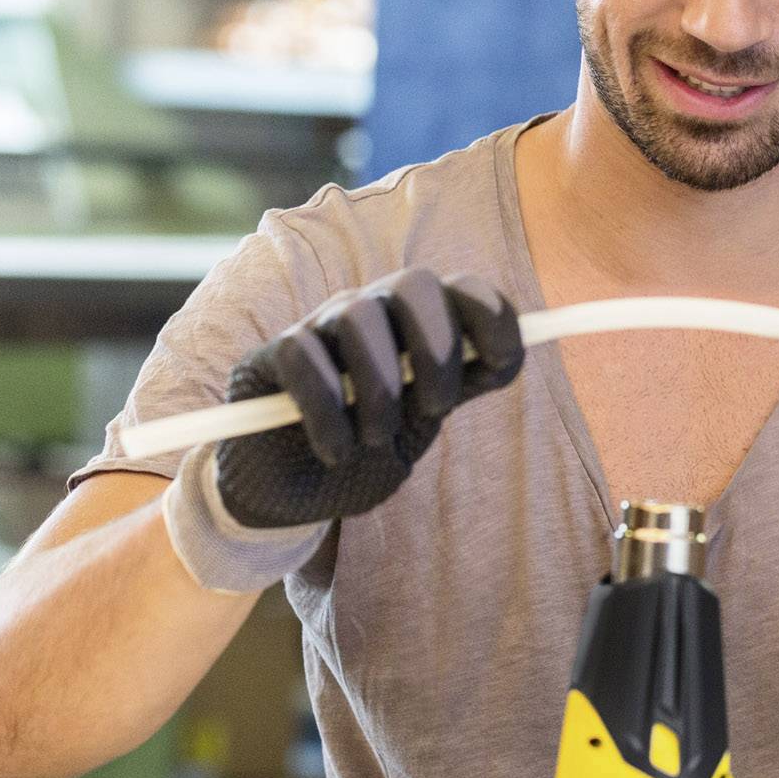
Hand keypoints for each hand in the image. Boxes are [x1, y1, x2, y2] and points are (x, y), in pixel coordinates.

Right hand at [214, 269, 523, 527]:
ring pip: (359, 317)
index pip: (465, 288)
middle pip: (415, 284)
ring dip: (380, 391)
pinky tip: (335, 450)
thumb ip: (461, 385)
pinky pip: (304, 358)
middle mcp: (374, 310)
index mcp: (421, 322)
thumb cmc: (369, 447)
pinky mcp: (273, 355)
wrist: (295, 493)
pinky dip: (328, 412)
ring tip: (376, 439)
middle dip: (437, 349)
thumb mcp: (424, 420)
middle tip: (434, 411)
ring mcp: (322, 326)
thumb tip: (505, 353)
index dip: (493, 316)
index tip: (500, 362)